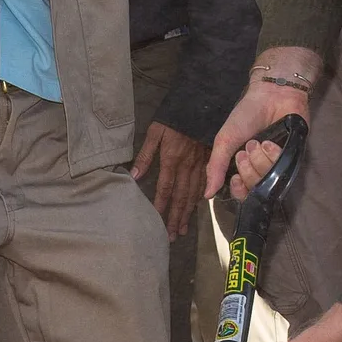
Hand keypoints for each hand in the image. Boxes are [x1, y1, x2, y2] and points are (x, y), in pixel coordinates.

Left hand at [132, 121, 205, 238]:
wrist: (200, 104)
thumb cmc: (174, 118)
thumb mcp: (155, 132)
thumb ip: (145, 154)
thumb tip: (134, 175)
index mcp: (172, 160)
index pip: (165, 189)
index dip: (161, 206)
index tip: (157, 223)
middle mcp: (187, 166)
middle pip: (180, 197)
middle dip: (176, 218)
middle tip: (172, 236)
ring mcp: (199, 165)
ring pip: (193, 194)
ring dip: (187, 213)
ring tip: (183, 229)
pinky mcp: (208, 161)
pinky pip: (204, 184)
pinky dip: (199, 199)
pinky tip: (196, 208)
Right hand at [206, 51, 321, 197]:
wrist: (271, 96)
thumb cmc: (245, 117)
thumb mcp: (225, 140)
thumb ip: (215, 167)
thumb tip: (207, 195)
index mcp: (244, 170)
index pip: (243, 195)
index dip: (239, 191)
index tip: (235, 178)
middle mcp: (262, 171)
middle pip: (256, 190)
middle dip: (248, 170)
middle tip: (245, 152)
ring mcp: (279, 166)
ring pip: (270, 181)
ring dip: (260, 160)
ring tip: (258, 143)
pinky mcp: (293, 159)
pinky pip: (284, 169)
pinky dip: (273, 155)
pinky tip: (270, 143)